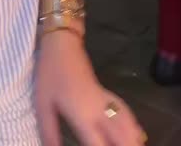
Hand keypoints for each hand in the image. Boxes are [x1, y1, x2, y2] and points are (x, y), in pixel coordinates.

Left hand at [35, 31, 145, 145]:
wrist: (62, 44)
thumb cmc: (50, 74)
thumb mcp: (43, 105)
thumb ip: (49, 133)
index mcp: (83, 116)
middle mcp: (100, 112)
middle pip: (122, 140)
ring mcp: (107, 102)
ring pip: (129, 128)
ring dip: (132, 141)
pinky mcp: (109, 94)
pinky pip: (127, 114)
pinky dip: (134, 128)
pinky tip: (138, 136)